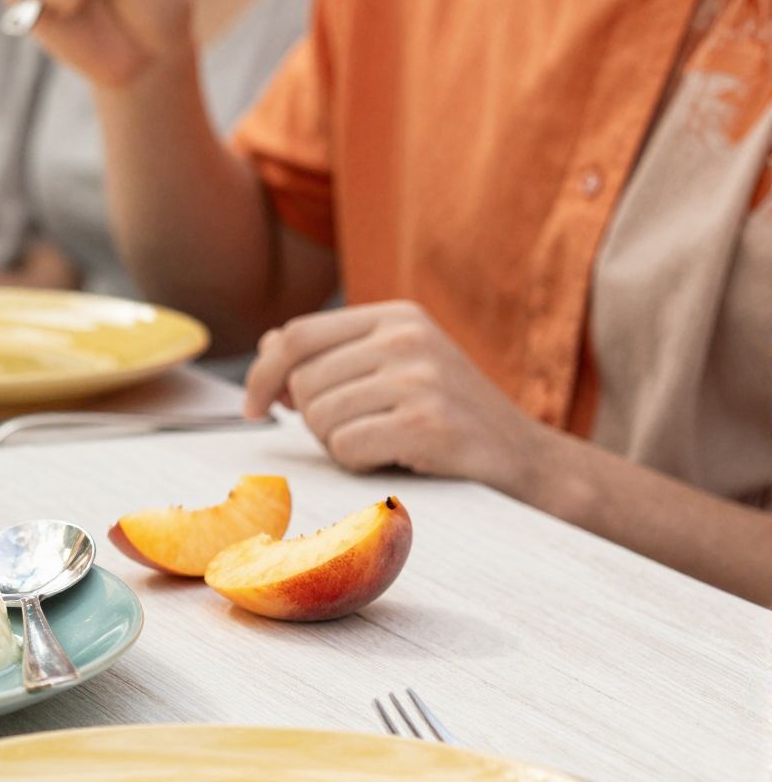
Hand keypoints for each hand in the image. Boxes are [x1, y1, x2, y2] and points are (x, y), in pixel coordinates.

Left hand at [243, 301, 548, 494]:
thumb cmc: (450, 418)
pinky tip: (395, 460)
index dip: (261, 374)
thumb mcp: (397, 370)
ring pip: (319, 417)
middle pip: (302, 382)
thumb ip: (336, 354)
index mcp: (397, 316)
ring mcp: (420, 379)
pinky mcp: (427, 424)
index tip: (253, 408)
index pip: (297, 335)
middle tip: (356, 433)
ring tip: (382, 444)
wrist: (529, 462)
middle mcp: (407, 338)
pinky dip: (358, 465)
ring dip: (337, 444)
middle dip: (312, 419)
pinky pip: (345, 448)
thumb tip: (268, 345)